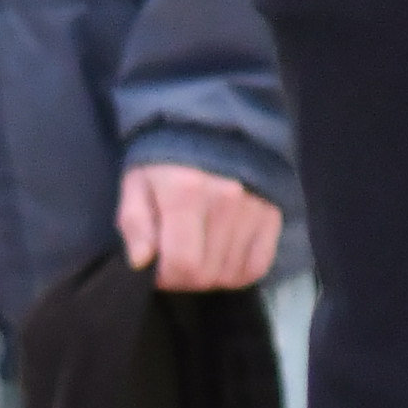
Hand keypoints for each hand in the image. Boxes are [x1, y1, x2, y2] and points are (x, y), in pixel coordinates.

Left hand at [118, 164, 280, 293]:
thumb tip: (142, 262)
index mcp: (186, 194)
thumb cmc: (166, 161)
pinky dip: (239, 273)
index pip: (182, 264)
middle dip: (184, 279)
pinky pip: (258, 265)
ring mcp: (254, 208)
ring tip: (198, 258)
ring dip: (209, 277)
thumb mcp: (137, 184)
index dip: (164, 279)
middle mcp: (226, 202)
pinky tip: (223, 260)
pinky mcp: (272, 213)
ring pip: (231, 274)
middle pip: (207, 274)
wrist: (212, 128)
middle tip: (174, 263)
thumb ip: (135, 223)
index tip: (155, 269)